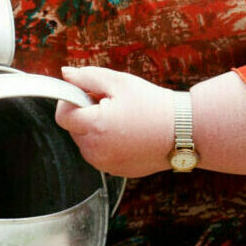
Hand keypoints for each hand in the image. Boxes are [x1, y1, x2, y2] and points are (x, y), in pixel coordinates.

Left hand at [55, 65, 179, 178]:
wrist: (183, 132)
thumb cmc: (152, 104)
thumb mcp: (119, 82)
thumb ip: (87, 77)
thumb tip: (64, 74)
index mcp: (95, 127)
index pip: (62, 116)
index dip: (69, 101)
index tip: (86, 93)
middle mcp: (95, 151)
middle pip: (74, 128)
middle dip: (86, 113)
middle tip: (113, 104)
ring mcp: (105, 164)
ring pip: (86, 142)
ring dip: (95, 129)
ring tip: (123, 119)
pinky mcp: (115, 171)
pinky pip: (100, 154)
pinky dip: (107, 143)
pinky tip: (129, 134)